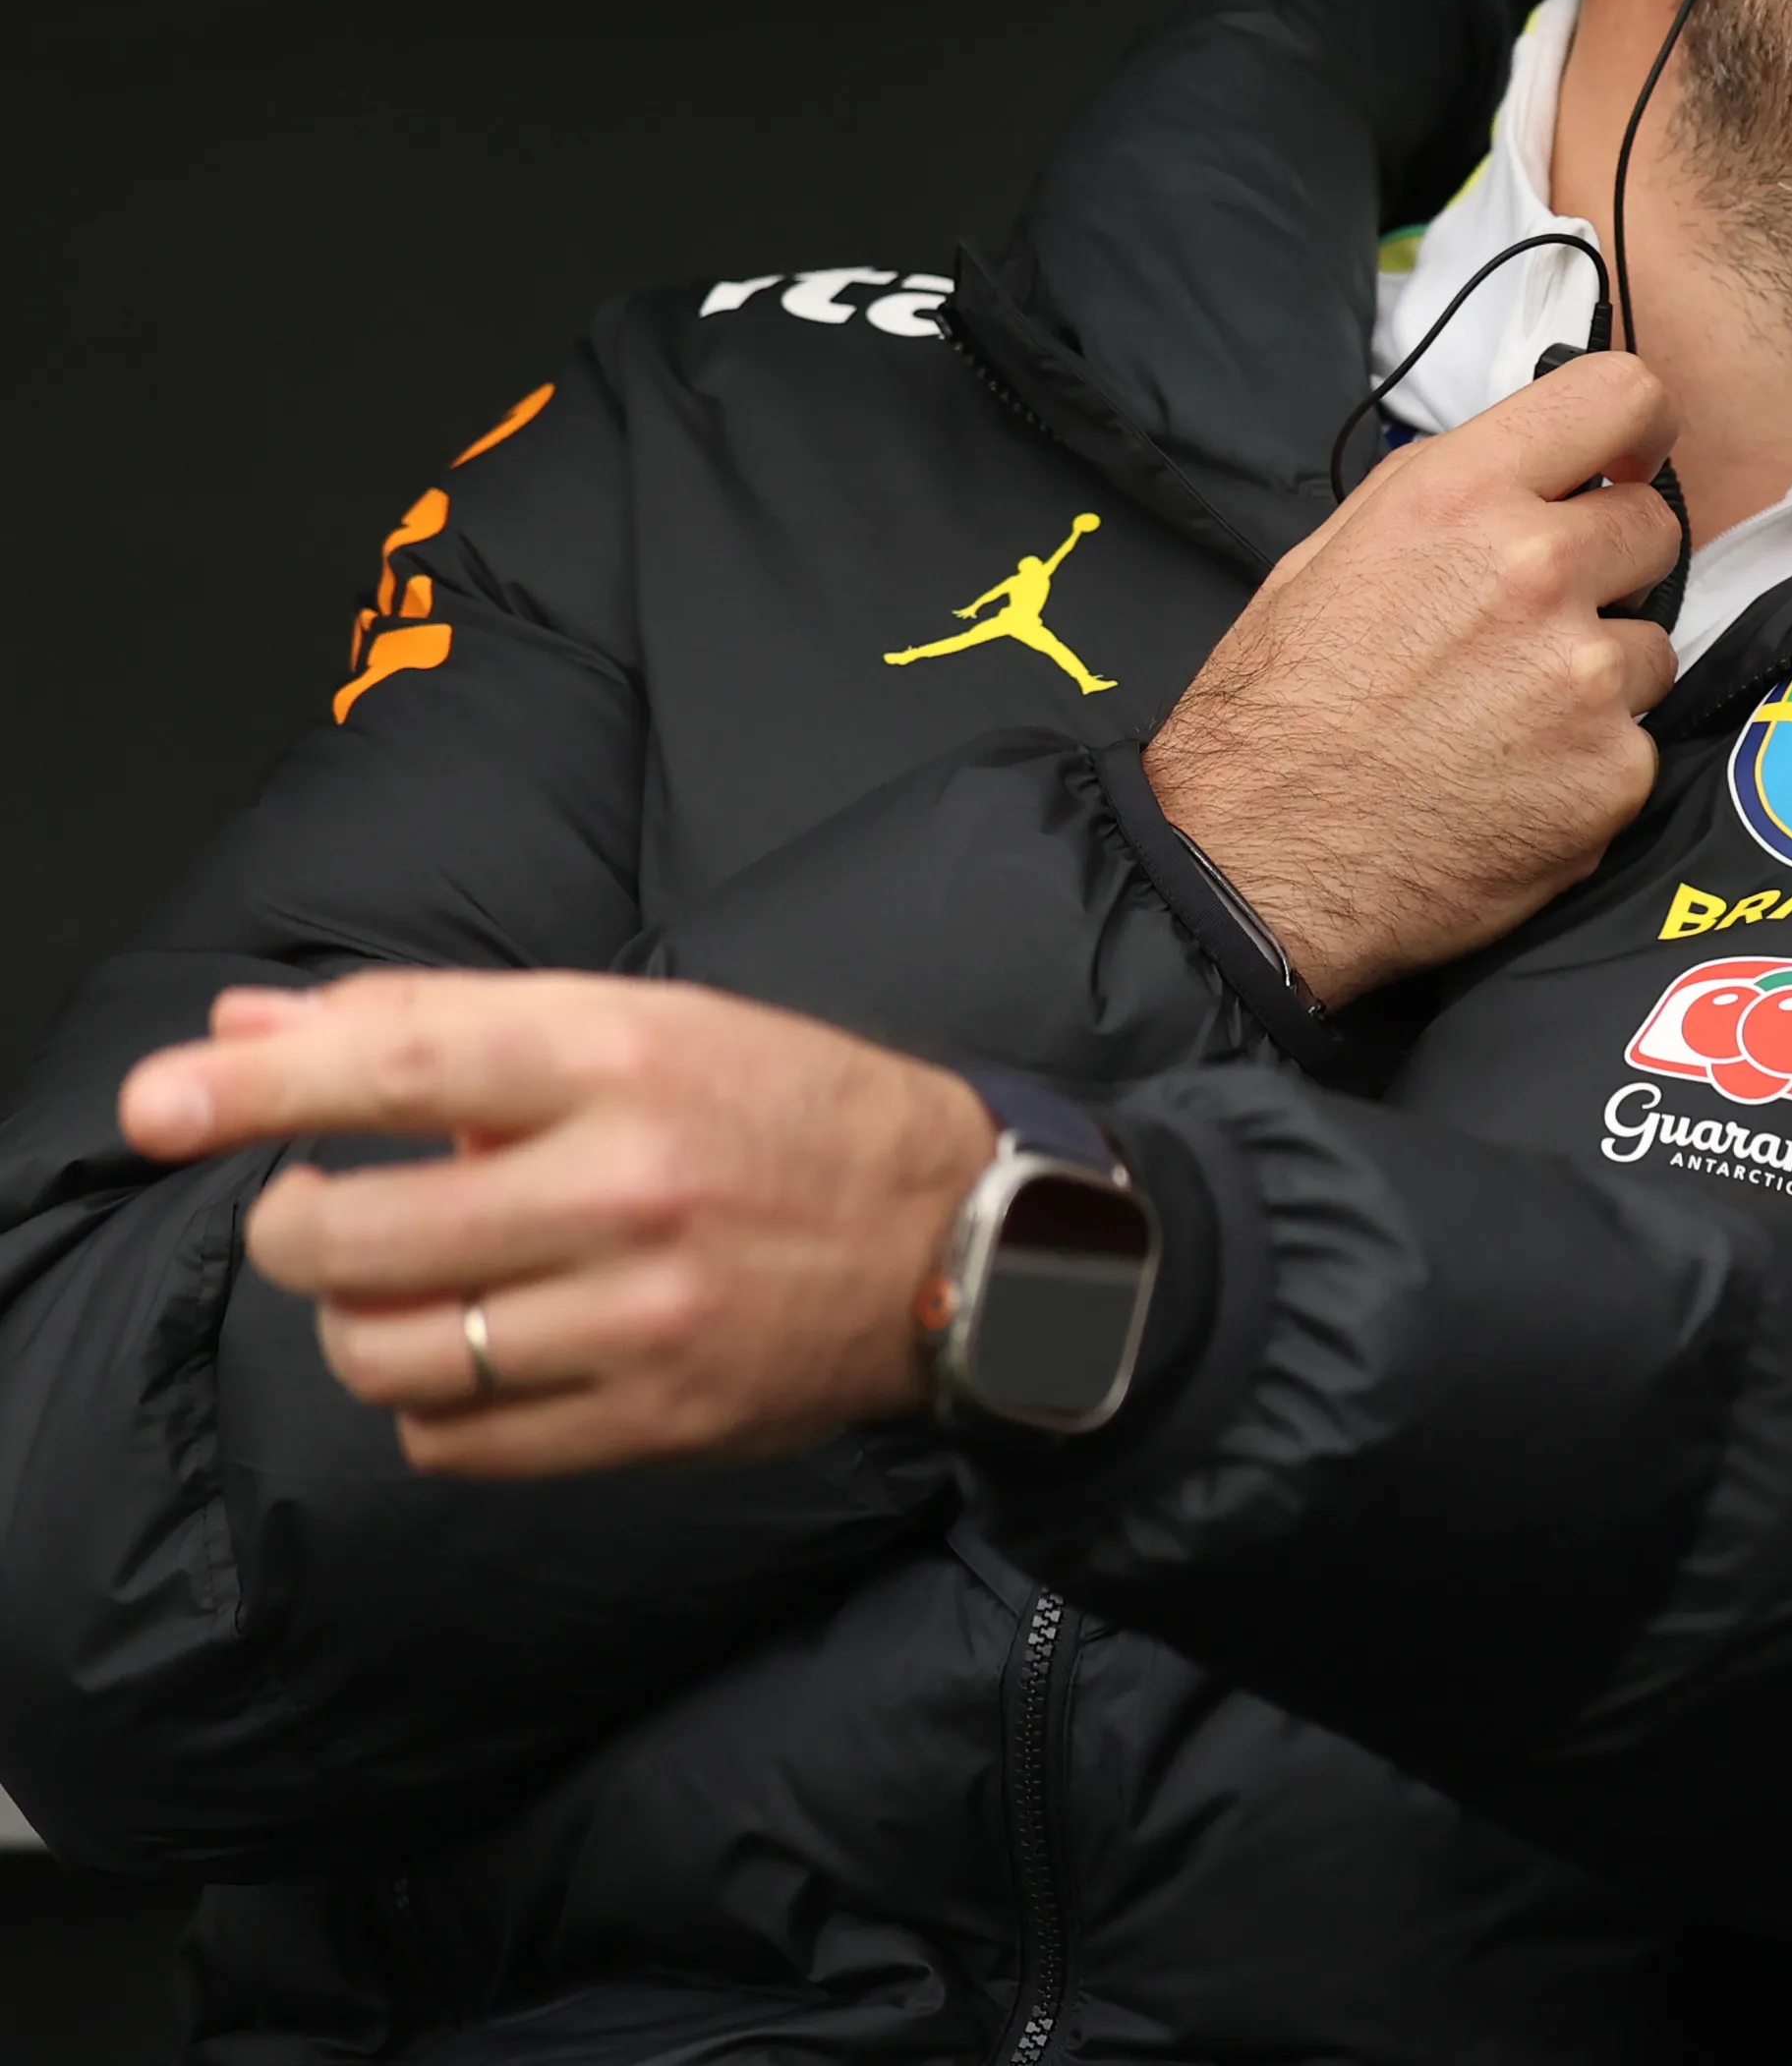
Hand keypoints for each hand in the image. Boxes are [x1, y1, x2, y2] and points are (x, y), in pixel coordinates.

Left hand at [117, 972, 997, 1478]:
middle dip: (298, 1226)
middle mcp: (628, 1185)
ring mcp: (639, 1315)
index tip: (157, 1105)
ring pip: (386, 1352)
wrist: (964, 1235)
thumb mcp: (639, 1021)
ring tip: (413, 1286)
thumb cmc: (785, 1109)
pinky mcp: (653, 1419)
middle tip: (325, 1210)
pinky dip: (431, 1404)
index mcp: (626, 1057)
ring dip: (358, 1322)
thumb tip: (243, 1031)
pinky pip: (453, 1439)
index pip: (395, 1065)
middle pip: (354, 1234)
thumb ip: (438, 1022)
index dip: (252, 1088)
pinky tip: (482, 1354)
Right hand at [1147, 352, 1689, 1004]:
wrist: (1256, 863)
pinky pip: (1634, 745)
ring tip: (1505, 720)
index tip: (1630, 464)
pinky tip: (1512, 787)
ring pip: (1651, 646)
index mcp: (1463, 496)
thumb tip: (1534, 469)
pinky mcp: (1615, 771)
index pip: (1622, 396)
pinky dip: (1588, 766)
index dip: (1640, 429)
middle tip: (1537, 624)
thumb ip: (1450, 495)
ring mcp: (1586, 674)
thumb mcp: (1334, 553)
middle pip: (1654, 528)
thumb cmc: (1278, 710)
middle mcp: (1537, 569)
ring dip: (1599, 675)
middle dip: (1611, 567)